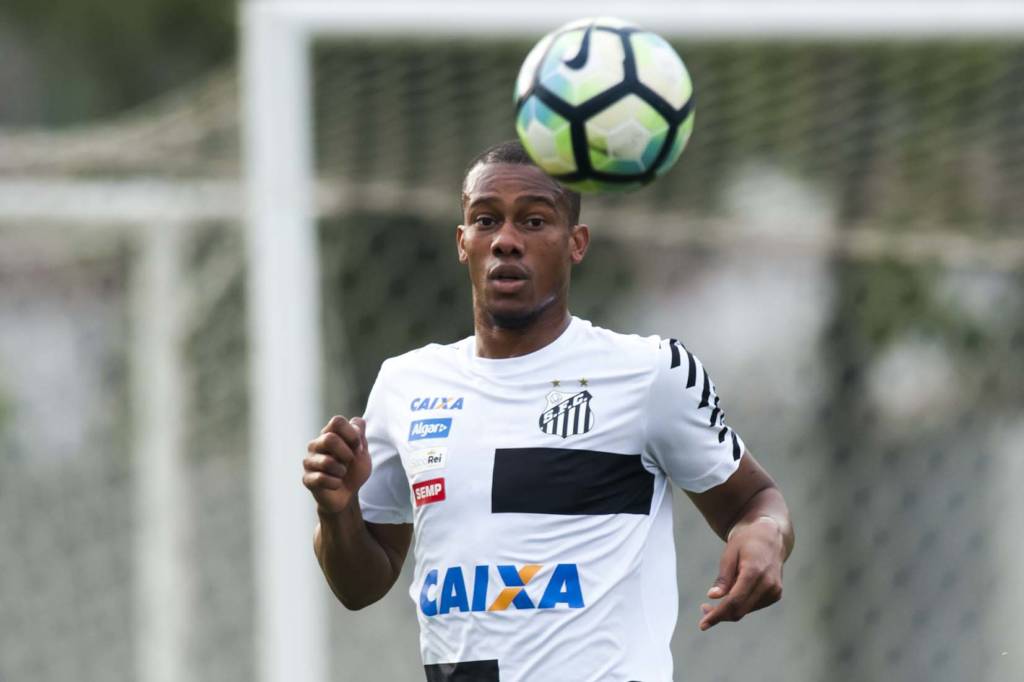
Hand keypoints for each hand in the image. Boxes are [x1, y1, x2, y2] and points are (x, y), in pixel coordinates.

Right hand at [303, 415, 371, 514]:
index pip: (337, 421)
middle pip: (329, 439)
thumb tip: (356, 422)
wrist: (348, 494)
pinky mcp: (307, 478)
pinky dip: (335, 483)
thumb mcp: (363, 451)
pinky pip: (321, 479)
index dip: (352, 434)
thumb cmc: (354, 470)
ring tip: (341, 474)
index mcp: (330, 433)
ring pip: (326, 462)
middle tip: (349, 462)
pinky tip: (336, 484)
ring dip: (341, 471)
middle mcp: (316, 444)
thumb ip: (360, 435)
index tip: (358, 447)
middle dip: (346, 453)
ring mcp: (309, 461)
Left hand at [699, 516, 784, 630]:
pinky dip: (740, 605)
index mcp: (754, 572)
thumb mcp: (729, 555)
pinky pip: (753, 606)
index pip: (734, 601)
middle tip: (703, 609)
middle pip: (740, 609)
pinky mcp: (776, 594)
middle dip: (720, 614)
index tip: (703, 624)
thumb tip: (713, 597)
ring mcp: (774, 591)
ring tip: (713, 602)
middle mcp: (768, 584)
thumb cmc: (745, 542)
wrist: (769, 536)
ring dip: (729, 610)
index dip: (717, 614)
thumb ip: (723, 578)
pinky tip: (732, 594)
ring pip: (746, 610)